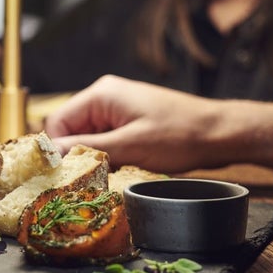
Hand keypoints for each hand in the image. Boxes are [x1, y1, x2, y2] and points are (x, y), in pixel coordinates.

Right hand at [44, 75, 229, 172]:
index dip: (58, 150)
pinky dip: (109, 156)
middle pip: (71, 130)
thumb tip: (52, 156)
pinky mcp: (130, 122)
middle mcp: (105, 97)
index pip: (58, 122)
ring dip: (95, 158)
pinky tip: (123, 168)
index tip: (62, 175)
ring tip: (111, 173)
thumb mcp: (131, 146)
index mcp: (101, 94)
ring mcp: (119, 109)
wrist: (219, 133)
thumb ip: (89, 149)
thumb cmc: (179, 136)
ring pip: (89, 138)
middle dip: (78, 155)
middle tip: (89, 178)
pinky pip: (106, 140)